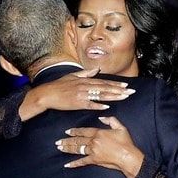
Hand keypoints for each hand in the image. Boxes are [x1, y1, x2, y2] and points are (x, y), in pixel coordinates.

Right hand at [19, 68, 135, 120]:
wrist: (47, 94)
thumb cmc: (58, 85)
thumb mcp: (72, 76)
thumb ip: (86, 73)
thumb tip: (97, 70)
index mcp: (84, 80)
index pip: (103, 82)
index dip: (115, 84)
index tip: (126, 85)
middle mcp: (85, 86)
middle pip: (105, 88)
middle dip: (119, 90)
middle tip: (131, 91)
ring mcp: (81, 95)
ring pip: (100, 95)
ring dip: (113, 96)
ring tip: (124, 97)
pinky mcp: (76, 103)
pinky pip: (89, 105)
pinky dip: (98, 106)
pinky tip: (107, 107)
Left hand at [55, 116, 143, 177]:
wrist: (128, 156)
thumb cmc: (126, 143)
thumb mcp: (121, 128)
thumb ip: (111, 120)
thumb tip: (101, 118)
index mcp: (99, 133)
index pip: (83, 131)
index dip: (74, 131)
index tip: (67, 131)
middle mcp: (93, 141)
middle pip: (77, 140)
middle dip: (66, 140)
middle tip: (58, 141)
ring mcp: (93, 151)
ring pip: (77, 149)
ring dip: (67, 149)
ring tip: (60, 148)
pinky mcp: (94, 160)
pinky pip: (82, 162)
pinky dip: (74, 164)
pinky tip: (67, 165)